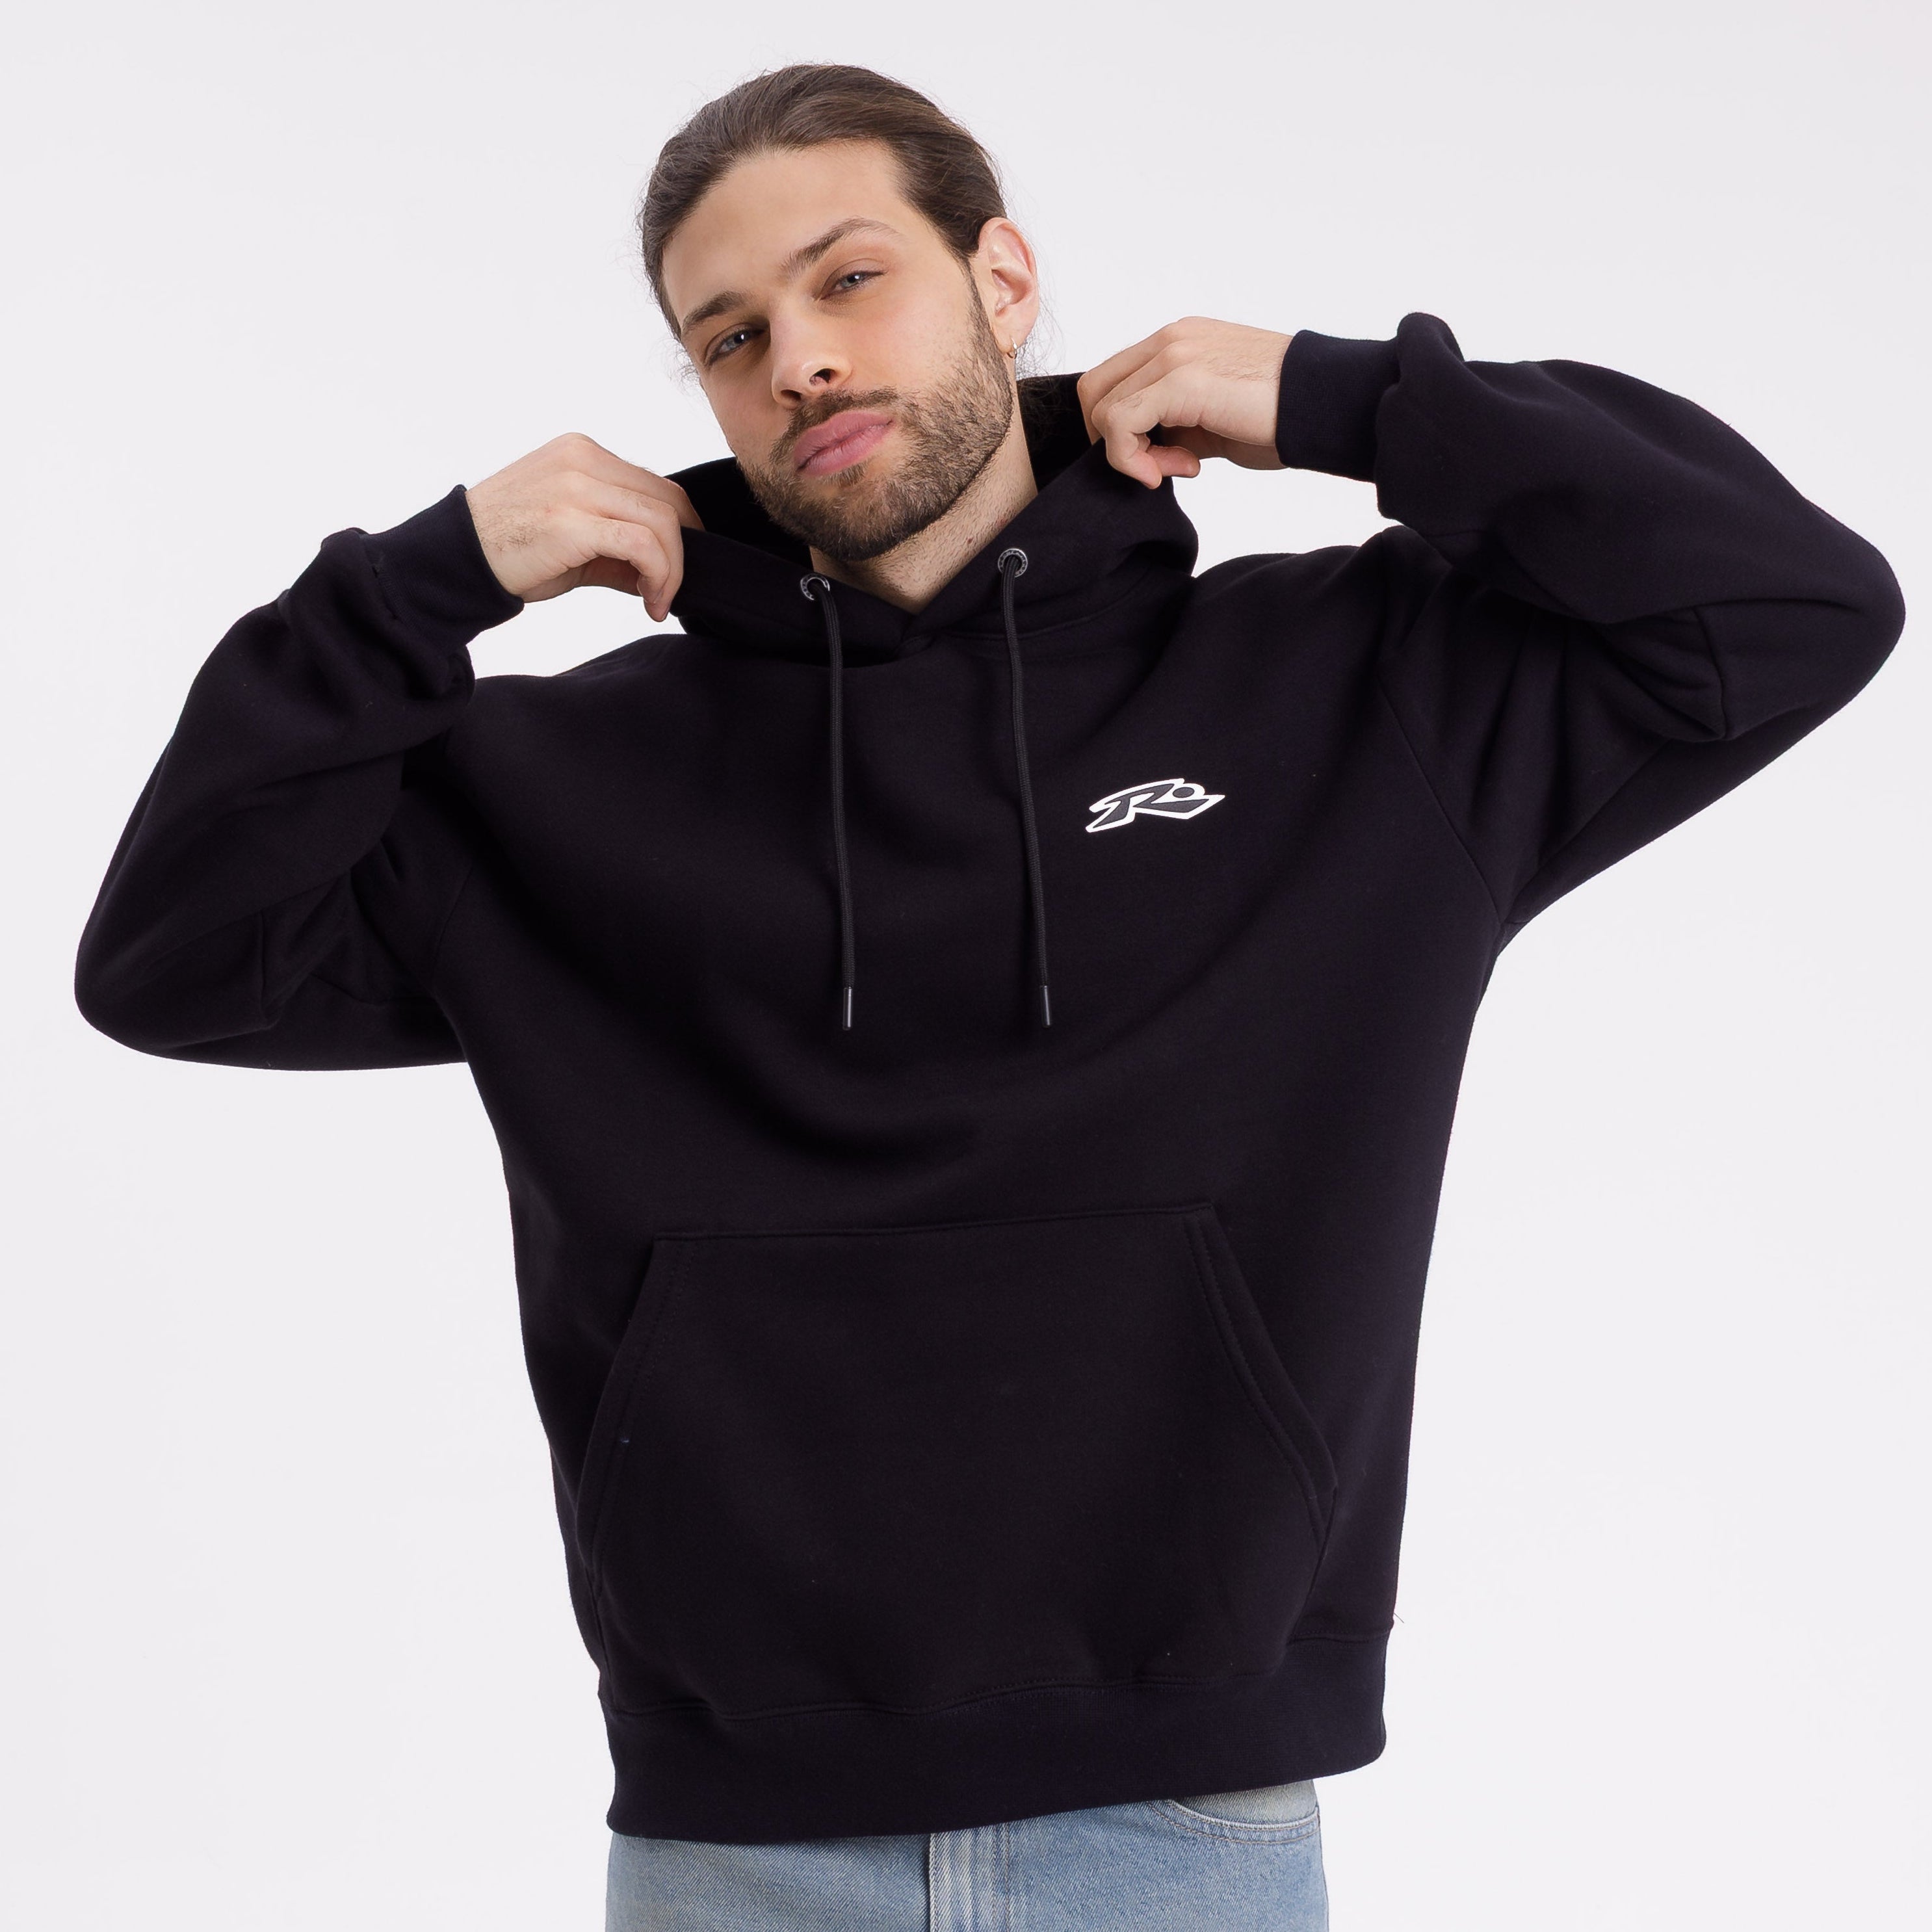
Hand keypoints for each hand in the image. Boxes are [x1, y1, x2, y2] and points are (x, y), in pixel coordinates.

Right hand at [464, 434, 701, 620]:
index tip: (673, 571)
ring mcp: (577, 485)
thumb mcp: (570, 535)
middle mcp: (583, 459)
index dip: (679, 531)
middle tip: (671, 592)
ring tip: (658, 602)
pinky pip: (642, 544)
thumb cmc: (507, 549)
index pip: (655, 485)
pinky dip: (660, 576)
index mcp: (582, 453)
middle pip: (667, 500)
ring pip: (662, 521)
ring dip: (673, 571)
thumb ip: (617, 545)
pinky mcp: (572, 520)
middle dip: (683, 552)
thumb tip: (663, 573)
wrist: (454, 559)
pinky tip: (650, 602)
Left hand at [1077, 318, 1293, 488]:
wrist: (1325, 404)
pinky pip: (1119, 423)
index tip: (1166, 459)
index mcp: (1179, 342)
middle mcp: (1171, 339)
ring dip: (1130, 454)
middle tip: (1160, 468)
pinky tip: (1180, 469)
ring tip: (1180, 468)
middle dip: (1115, 442)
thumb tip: (1149, 452)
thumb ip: (1177, 426)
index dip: (1122, 431)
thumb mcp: (1215, 420)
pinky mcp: (1179, 379)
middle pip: (1096, 390)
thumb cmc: (1282, 415)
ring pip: (1102, 407)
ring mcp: (1173, 354)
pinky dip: (1133, 459)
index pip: (1115, 381)